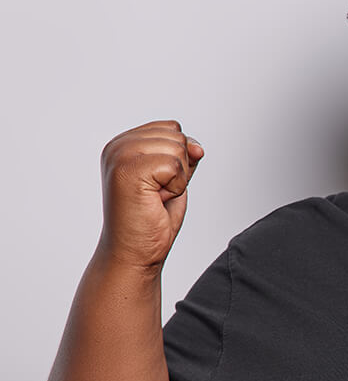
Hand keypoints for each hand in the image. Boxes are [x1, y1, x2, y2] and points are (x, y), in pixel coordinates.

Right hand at [97, 120, 203, 270]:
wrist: (135, 252)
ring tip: (155, 197)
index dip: (178, 159)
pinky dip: (174, 187)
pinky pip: (175, 165)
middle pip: (176, 135)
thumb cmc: (152, 218)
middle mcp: (117, 145)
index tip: (157, 183)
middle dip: (179, 169)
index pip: (171, 128)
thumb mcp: (175, 178)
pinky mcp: (128, 169)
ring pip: (178, 148)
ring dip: (176, 179)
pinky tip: (155, 201)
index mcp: (124, 143)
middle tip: (156, 193)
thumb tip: (196, 146)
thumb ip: (184, 155)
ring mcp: (120, 155)